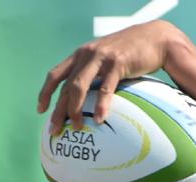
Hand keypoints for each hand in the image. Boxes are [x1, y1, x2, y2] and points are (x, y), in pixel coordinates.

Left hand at [37, 20, 182, 132]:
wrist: (154, 38)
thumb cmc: (131, 54)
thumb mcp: (107, 60)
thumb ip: (95, 74)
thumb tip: (89, 101)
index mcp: (81, 55)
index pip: (55, 74)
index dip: (45, 93)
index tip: (41, 110)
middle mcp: (86, 55)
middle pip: (65, 86)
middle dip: (57, 110)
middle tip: (54, 130)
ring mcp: (100, 58)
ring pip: (78, 86)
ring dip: (75, 109)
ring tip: (77, 128)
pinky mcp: (117, 63)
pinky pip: (106, 88)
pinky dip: (102, 105)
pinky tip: (100, 120)